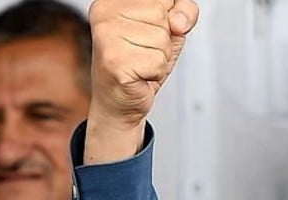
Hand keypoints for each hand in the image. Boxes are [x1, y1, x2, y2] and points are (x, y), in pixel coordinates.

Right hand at [85, 0, 198, 162]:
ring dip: (159, 58)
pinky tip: (138, 75)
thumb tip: (178, 21)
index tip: (151, 32)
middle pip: (164, 16)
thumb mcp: (169, 30)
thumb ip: (183, 11)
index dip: (172, 19)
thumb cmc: (141, 63)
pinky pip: (158, 61)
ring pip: (162, 40)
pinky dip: (155, 73)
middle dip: (164, 40)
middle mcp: (104, 13)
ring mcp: (106, 36)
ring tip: (140, 64)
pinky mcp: (114, 60)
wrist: (119, 101)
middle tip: (143, 53)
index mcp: (113, 0)